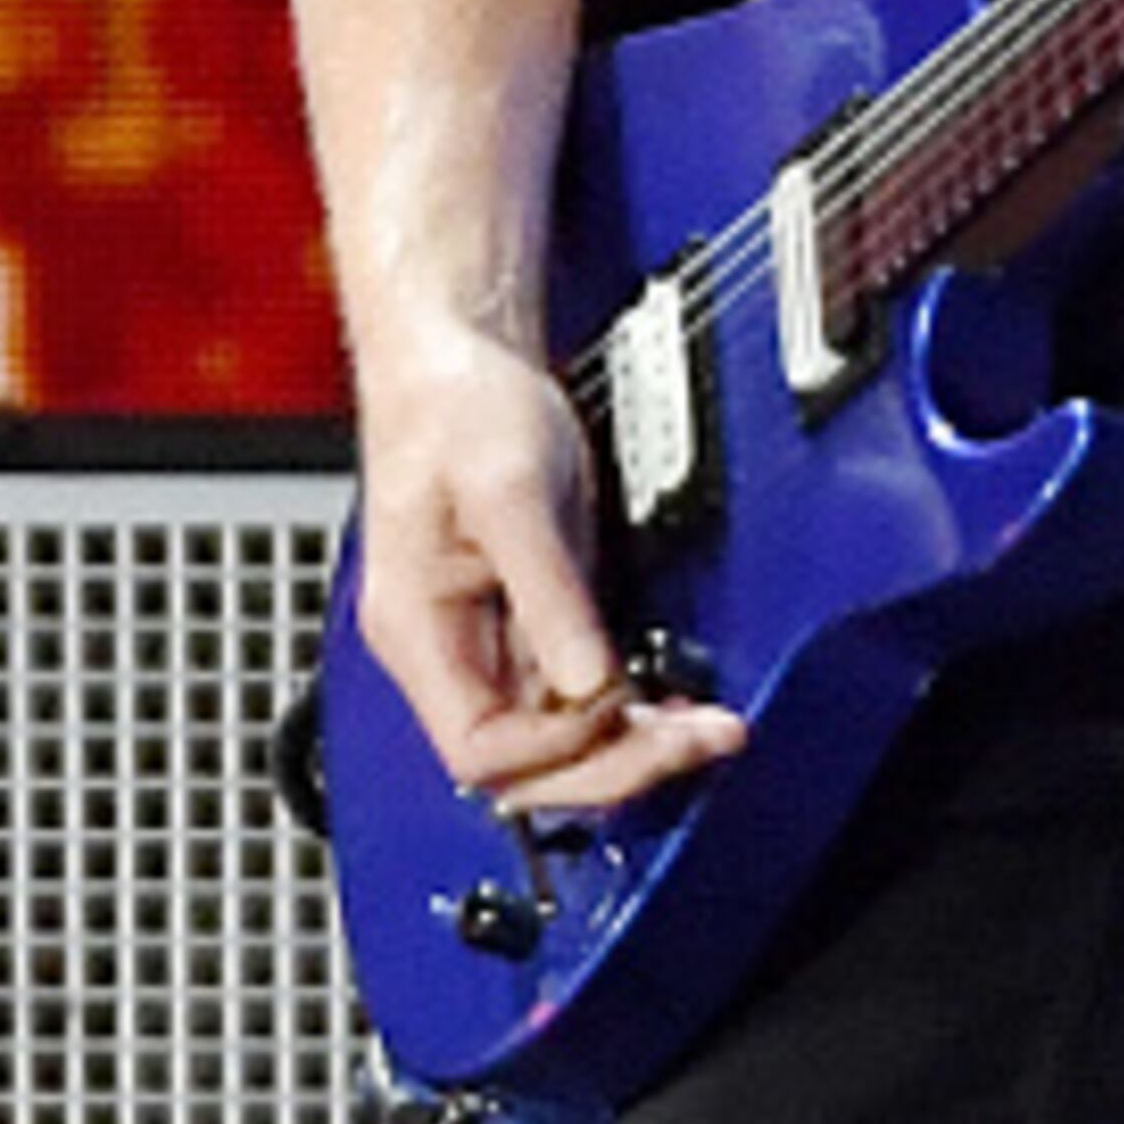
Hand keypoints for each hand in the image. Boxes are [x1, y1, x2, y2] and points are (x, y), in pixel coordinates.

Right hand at [354, 326, 748, 814]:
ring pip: (556, 741)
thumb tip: (591, 684)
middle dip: (613, 765)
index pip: (482, 750)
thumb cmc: (459, 406)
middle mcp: (448, 651)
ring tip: (704, 728)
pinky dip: (628, 708)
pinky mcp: (531, 618)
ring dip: (630, 746)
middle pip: (523, 768)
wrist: (461, 355)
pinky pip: (576, 697)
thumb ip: (550, 594)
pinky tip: (676, 700)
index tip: (629, 708)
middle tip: (699, 741)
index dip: (561, 752)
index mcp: (419, 630)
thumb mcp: (511, 494)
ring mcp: (489, 639)